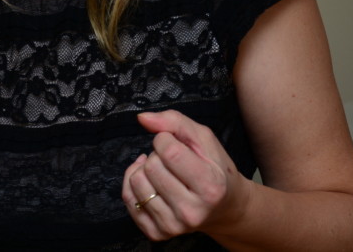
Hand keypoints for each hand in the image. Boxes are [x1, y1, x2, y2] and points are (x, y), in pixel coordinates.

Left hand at [122, 110, 249, 240]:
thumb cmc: (214, 169)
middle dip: (157, 155)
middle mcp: (192, 211)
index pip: (168, 151)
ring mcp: (173, 225)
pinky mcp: (157, 233)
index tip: (173, 142)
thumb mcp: (204, 139)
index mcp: (210, 187)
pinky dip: (133, 183)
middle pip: (151, 167)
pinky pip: (128, 199)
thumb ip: (174, 122)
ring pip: (137, 181)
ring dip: (145, 169)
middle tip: (172, 161)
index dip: (164, 138)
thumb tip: (142, 118)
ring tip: (162, 172)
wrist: (224, 208)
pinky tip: (150, 181)